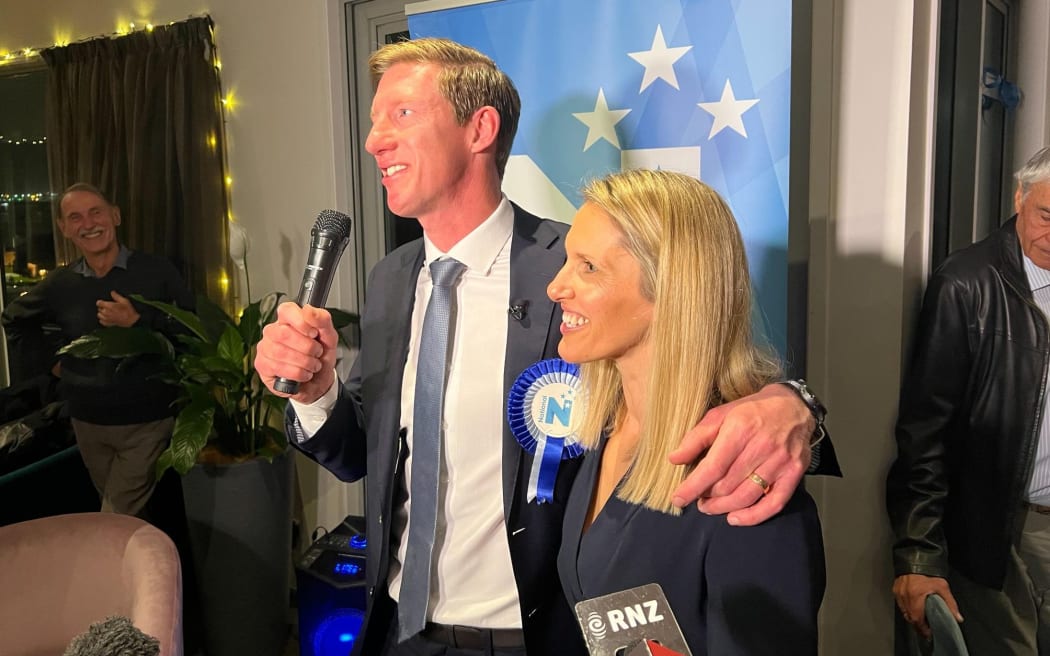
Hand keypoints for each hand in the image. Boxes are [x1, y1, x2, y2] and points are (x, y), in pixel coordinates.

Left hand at [96, 291, 140, 326]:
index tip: (104, 302)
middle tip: (109, 307)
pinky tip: (108, 318)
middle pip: (99, 309)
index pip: (98, 303)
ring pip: (99, 315)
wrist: (132, 320)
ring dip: (102, 313)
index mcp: (109, 306)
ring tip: (108, 312)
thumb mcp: (124, 301)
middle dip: (103, 307)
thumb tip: (112, 292)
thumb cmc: (128, 310)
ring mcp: (107, 319)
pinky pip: (101, 321)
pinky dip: (103, 319)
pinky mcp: (108, 324)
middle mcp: (106, 312)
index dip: (101, 302)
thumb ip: (116, 296)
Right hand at [254, 302, 337, 402]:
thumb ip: (322, 320)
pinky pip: (279, 367)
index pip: (286, 310)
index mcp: (289, 320)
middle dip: (307, 347)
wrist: (319, 383)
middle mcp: (273, 331)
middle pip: (284, 333)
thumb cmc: (320, 358)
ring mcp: (265, 348)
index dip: (301, 322)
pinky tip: (303, 374)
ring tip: (312, 365)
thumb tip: (308, 309)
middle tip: (317, 353)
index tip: (314, 333)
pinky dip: (298, 373)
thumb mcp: (329, 338)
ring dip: (305, 362)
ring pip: (281, 352)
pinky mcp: (262, 365)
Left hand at [669, 382, 812, 524]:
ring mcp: (780, 462)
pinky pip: (774, 503)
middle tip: (698, 497)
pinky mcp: (794, 473)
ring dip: (723, 507)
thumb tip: (674, 459)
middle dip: (707, 496)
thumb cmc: (751, 411)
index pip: (713, 467)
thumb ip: (697, 438)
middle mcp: (762, 447)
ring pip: (746, 496)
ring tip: (710, 506)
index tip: (678, 499)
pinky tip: (735, 518)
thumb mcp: (720, 415)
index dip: (693, 487)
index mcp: (740, 430)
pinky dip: (753, 516)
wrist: (793, 406)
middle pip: (727, 485)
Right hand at [893, 574, 961, 638]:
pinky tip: (914, 609)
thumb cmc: (929, 572)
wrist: (916, 558)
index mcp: (916, 595)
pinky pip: (901, 605)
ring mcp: (899, 593)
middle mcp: (905, 596)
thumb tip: (957, 618)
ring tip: (921, 621)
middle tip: (926, 630)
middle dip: (918, 625)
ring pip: (904, 612)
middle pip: (910, 618)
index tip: (928, 634)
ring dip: (912, 618)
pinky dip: (907, 609)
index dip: (923, 629)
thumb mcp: (943, 587)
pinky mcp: (896, 590)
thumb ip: (950, 603)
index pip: (917, 619)